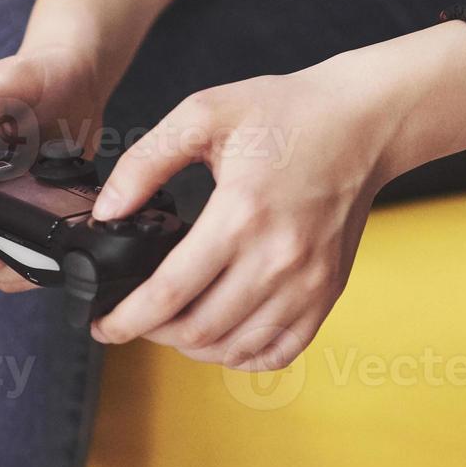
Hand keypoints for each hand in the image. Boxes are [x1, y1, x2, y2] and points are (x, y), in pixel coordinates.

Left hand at [89, 62, 399, 370]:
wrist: (363, 121)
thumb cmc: (286, 112)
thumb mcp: (203, 115)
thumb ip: (144, 163)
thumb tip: (106, 213)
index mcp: (241, 214)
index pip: (169, 294)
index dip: (126, 319)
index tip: (102, 324)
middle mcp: (278, 258)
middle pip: (198, 331)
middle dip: (152, 333)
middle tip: (134, 317)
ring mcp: (308, 282)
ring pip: (235, 348)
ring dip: (193, 347)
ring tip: (172, 323)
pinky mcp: (328, 291)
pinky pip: (280, 350)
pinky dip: (242, 354)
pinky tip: (221, 335)